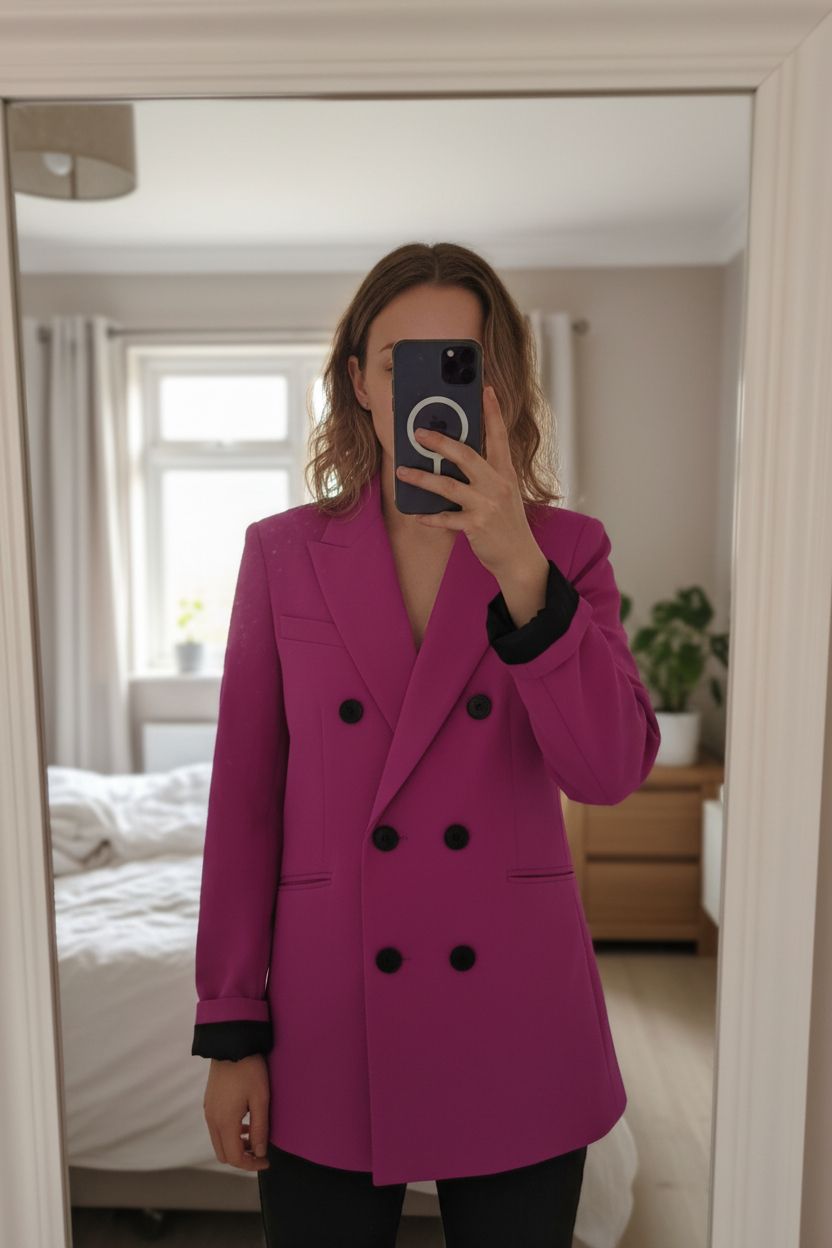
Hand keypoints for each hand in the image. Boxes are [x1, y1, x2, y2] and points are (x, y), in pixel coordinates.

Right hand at [203, 1054, 270, 1170]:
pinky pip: (216, 1129)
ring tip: (254, 1137)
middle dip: (242, 1159)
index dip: (251, 1164)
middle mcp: (212, 1120)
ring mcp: (208, 1111)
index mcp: (225, 1121)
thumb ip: (260, 1129)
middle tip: (260, 1152)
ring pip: (219, 1142)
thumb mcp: (261, 1099)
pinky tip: (244, 1123)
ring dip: (235, 1146)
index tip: (266, 1160)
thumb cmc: (250, 1070)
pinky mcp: (209, 1103)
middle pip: (223, 1154)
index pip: (234, 1157)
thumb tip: (259, 1152)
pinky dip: (229, 1134)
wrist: (232, 1044)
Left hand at [395, 384, 543, 579]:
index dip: (493, 412)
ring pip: (448, 486)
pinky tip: (414, 513)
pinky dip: (428, 516)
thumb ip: (485, 473)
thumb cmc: (506, 522)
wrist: (519, 557)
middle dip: (440, 441)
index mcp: (505, 472)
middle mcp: (497, 484)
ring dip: (422, 478)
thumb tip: (454, 457)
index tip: (486, 390)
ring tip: (402, 472)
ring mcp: (487, 505)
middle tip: (419, 432)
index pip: (499, 436)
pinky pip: (445, 518)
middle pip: (466, 455)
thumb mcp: (503, 491)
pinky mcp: (476, 526)